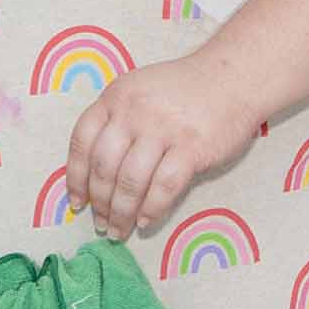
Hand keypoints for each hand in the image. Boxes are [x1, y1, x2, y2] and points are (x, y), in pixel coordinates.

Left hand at [65, 52, 261, 239]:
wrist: (232, 78)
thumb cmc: (182, 90)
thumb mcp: (137, 91)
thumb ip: (115, 120)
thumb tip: (93, 172)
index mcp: (114, 97)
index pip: (81, 142)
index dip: (75, 177)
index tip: (77, 202)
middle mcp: (133, 112)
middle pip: (104, 166)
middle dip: (99, 202)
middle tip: (101, 223)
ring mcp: (163, 129)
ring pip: (131, 181)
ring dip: (121, 212)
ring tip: (120, 230)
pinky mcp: (192, 147)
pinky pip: (165, 187)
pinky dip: (152, 209)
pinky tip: (145, 222)